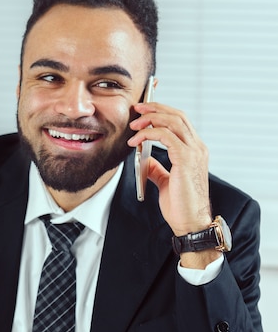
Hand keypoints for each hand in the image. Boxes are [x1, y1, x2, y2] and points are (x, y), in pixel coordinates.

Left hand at [127, 101, 212, 236]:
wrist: (189, 222)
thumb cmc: (180, 205)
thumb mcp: (164, 181)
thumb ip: (156, 168)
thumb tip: (145, 159)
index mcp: (195, 151)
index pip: (180, 121)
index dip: (162, 111)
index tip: (143, 110)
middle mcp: (198, 148)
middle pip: (177, 115)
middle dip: (155, 108)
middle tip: (136, 109)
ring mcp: (194, 152)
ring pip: (173, 121)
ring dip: (150, 119)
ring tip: (134, 124)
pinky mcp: (186, 159)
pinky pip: (166, 136)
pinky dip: (148, 134)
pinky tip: (136, 141)